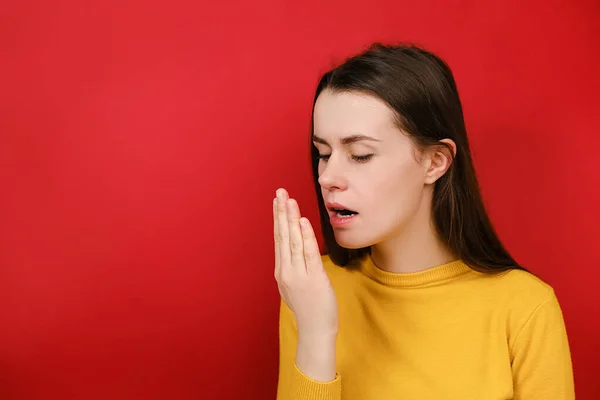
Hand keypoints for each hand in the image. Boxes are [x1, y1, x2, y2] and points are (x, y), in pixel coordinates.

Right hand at [273, 188, 338, 341]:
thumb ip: (293, 268)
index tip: (277, 201)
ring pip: (292, 241)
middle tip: (280, 192)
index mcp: (282, 271)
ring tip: (289, 200)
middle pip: (283, 236)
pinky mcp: (313, 278)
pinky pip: (308, 253)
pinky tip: (302, 221)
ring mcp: (298, 275)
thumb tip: (294, 251)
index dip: (278, 219)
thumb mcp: (295, 286)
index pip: (279, 239)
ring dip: (290, 219)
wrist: (315, 330)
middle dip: (281, 212)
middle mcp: (286, 271)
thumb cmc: (309, 308)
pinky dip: (305, 236)